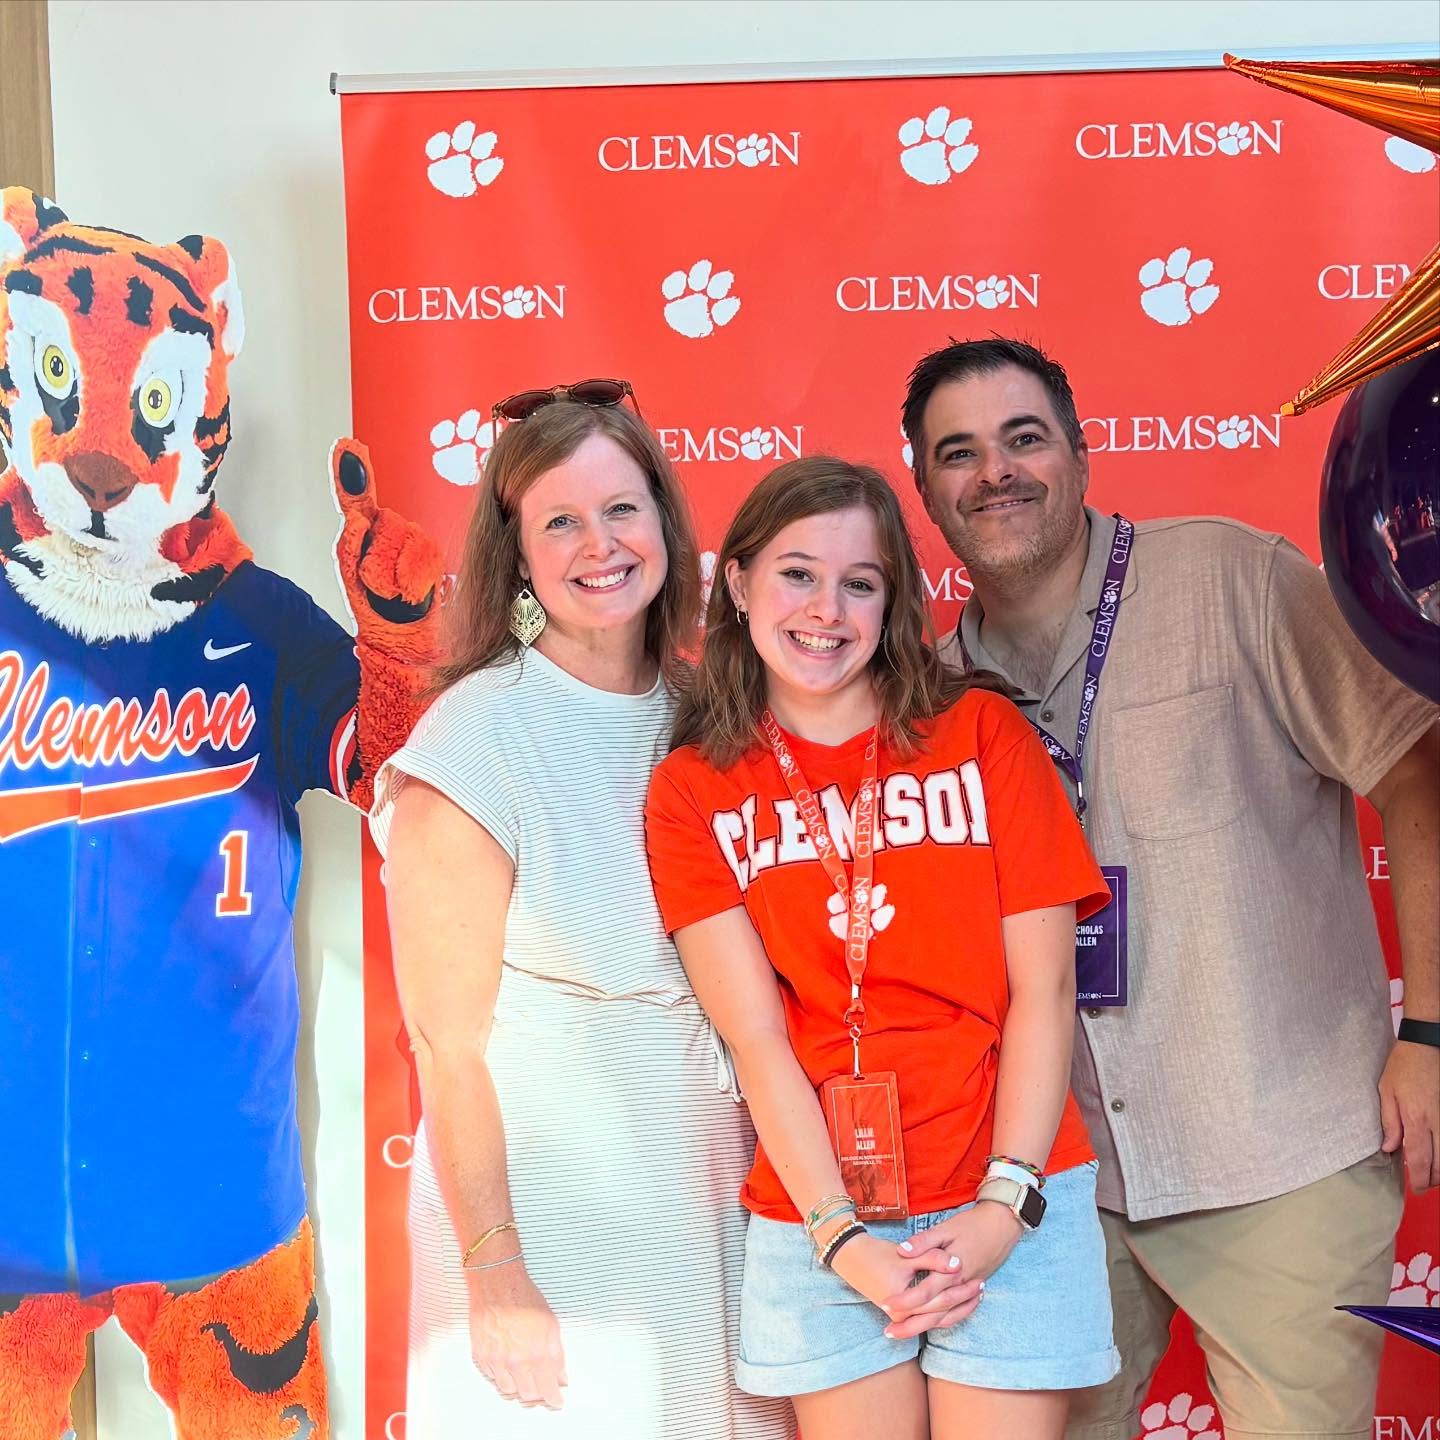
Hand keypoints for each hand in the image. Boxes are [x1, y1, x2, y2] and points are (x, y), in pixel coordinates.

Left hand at [330, 439, 444, 638]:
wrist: (404, 643)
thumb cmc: (376, 613)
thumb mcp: (350, 577)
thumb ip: (350, 544)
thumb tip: (358, 517)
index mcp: (364, 535)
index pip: (357, 498)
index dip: (352, 472)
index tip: (346, 447)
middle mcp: (390, 532)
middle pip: (387, 522)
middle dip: (378, 556)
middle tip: (378, 585)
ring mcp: (413, 542)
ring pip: (406, 538)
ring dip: (394, 571)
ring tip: (393, 592)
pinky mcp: (432, 555)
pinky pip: (423, 557)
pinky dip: (413, 579)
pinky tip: (410, 593)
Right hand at [466, 1262, 567, 1409]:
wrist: (497, 1283)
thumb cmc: (524, 1298)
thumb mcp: (551, 1323)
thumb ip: (557, 1354)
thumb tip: (561, 1377)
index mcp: (536, 1353)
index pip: (547, 1389)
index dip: (553, 1398)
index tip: (557, 1401)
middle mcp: (515, 1361)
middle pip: (527, 1395)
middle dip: (537, 1394)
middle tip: (542, 1387)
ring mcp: (496, 1360)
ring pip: (508, 1390)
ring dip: (518, 1387)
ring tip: (524, 1374)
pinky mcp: (481, 1356)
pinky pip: (492, 1377)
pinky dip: (502, 1375)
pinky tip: (508, 1363)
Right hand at [829, 1232, 982, 1338]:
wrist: (850, 1256)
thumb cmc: (877, 1254)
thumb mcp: (905, 1255)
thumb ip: (932, 1258)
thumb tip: (957, 1262)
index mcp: (905, 1303)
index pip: (942, 1301)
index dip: (962, 1289)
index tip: (980, 1278)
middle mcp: (903, 1316)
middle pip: (941, 1311)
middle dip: (963, 1300)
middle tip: (983, 1285)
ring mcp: (901, 1316)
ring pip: (937, 1317)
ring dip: (957, 1306)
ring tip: (976, 1292)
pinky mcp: (901, 1312)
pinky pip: (929, 1316)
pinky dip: (945, 1309)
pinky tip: (958, 1299)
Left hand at [881, 1202, 1021, 1340]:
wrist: (1002, 1226)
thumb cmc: (971, 1224)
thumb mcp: (945, 1228)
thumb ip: (924, 1241)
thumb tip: (902, 1251)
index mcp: (951, 1271)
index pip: (924, 1292)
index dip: (905, 1301)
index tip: (886, 1305)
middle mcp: (960, 1285)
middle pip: (934, 1313)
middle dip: (910, 1325)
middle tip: (888, 1333)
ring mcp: (968, 1289)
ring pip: (946, 1317)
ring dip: (925, 1327)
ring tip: (904, 1333)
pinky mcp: (974, 1288)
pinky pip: (960, 1312)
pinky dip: (946, 1321)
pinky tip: (932, 1324)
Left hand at [1380, 1038, 1439, 1192]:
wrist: (1426, 1046)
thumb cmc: (1403, 1066)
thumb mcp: (1386, 1091)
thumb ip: (1389, 1122)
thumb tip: (1389, 1148)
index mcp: (1416, 1119)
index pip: (1420, 1159)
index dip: (1420, 1178)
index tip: (1417, 1189)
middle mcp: (1437, 1123)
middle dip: (1434, 1179)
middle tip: (1424, 1185)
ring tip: (1431, 1173)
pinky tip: (1437, 1153)